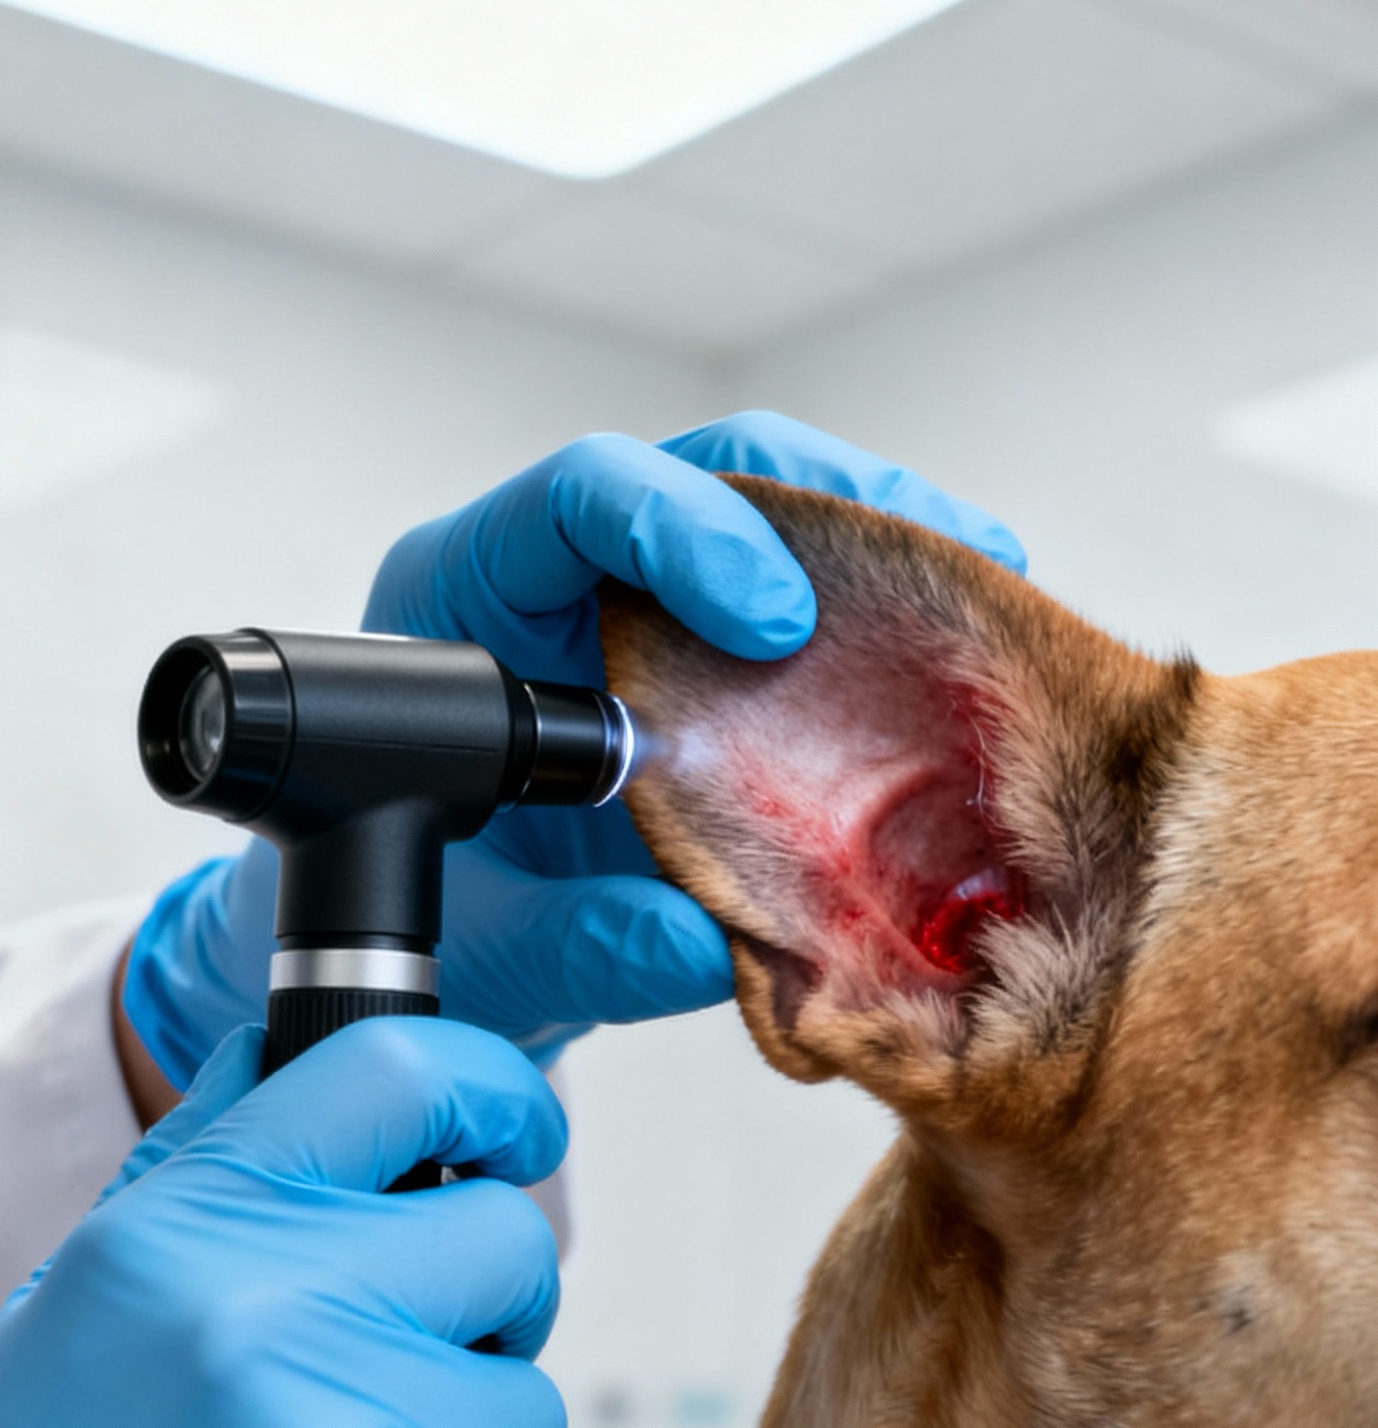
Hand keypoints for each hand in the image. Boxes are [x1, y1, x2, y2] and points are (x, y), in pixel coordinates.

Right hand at [0, 1020, 566, 1427]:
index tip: (513, 1132)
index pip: (405, 1073)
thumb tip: (294, 1040)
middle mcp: (276, 1312)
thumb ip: (206, 1163)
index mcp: (196, 1227)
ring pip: (526, 1407)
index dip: (494, 1092)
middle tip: (395, 1387)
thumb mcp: (90, 1303)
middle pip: (509, 1242)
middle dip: (481, 1315)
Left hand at [122, 412, 1023, 1079]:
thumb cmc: (438, 921)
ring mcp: (649, 609)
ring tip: (990, 602)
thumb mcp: (492, 947)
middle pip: (709, 471)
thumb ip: (578, 943)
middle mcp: (563, 578)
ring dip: (888, 553)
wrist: (453, 956)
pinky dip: (891, 625)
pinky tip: (966, 659)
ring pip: (780, 521)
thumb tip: (695, 944)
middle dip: (833, 505)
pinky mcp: (719, 663)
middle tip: (942, 574)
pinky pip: (815, 610)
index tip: (773, 621)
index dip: (684, 530)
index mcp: (467, 601)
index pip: (577, 498)